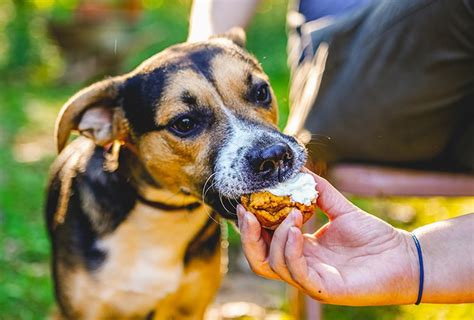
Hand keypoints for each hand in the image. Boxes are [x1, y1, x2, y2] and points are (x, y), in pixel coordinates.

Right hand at [237, 171, 418, 305]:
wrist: (404, 257)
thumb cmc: (374, 237)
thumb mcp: (340, 208)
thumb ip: (319, 191)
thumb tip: (299, 169)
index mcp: (301, 250)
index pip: (265, 242)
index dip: (251, 224)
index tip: (248, 200)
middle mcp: (300, 266)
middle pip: (259, 258)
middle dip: (248, 235)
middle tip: (248, 210)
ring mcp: (310, 279)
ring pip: (273, 264)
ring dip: (276, 236)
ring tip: (291, 214)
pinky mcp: (324, 288)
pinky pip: (296, 272)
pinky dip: (290, 249)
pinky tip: (297, 228)